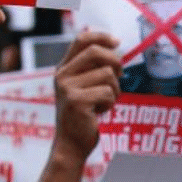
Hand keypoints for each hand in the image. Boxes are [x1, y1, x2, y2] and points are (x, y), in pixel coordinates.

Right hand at [51, 31, 121, 163]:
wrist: (70, 145)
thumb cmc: (82, 115)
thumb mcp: (82, 87)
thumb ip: (91, 69)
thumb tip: (116, 49)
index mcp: (63, 68)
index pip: (81, 40)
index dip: (101, 36)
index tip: (117, 42)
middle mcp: (62, 75)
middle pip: (95, 52)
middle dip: (115, 62)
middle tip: (119, 76)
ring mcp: (67, 88)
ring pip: (107, 75)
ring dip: (114, 90)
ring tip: (104, 102)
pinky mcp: (76, 101)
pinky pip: (108, 92)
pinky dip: (110, 103)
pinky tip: (99, 112)